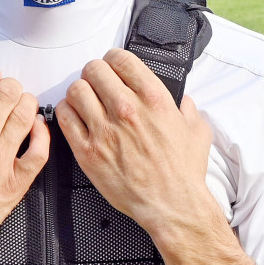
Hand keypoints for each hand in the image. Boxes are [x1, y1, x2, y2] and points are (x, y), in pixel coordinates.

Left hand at [55, 49, 255, 264]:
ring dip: (79, 92)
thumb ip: (189, 110)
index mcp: (154, 99)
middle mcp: (127, 109)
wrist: (171, 205)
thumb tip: (184, 101)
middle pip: (94, 70)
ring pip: (76, 90)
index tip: (113, 67)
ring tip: (85, 100)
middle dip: (94, 74)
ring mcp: (105, 130)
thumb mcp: (197, 131)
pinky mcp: (88, 151)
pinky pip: (65, 117)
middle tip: (97, 84)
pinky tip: (75, 116)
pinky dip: (66, 112)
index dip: (113, 60)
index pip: (121, 59)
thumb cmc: (183, 173)